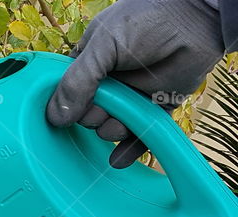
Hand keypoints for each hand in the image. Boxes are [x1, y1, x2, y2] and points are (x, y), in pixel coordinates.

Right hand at [45, 0, 224, 167]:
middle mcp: (108, 83)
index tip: (63, 115)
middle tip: (100, 109)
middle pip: (86, 115)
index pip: (66, 92)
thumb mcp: (103, 44)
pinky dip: (128, 151)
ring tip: (118, 122)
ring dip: (111, 131)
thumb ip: (77, 81)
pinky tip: (118, 161)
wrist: (197, 20)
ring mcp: (131, 96)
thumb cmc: (147, 21)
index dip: (64, 105)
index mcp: (90, 63)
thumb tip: (55, 118)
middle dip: (91, 118)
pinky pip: (138, 135)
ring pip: (109, 128)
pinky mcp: (154, 107)